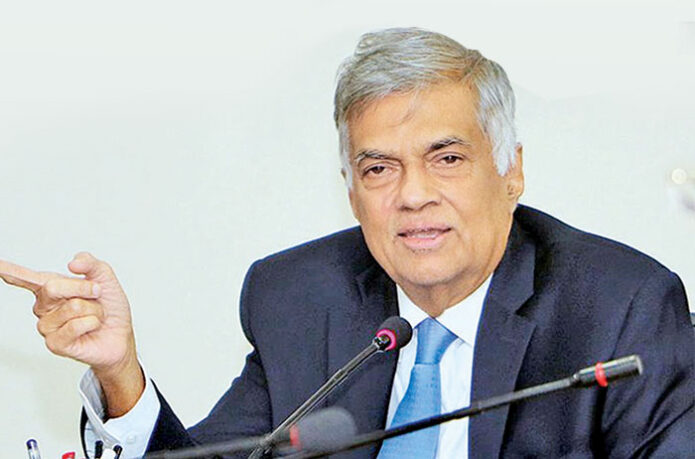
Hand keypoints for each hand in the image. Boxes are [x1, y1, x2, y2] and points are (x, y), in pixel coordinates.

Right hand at [0, 252, 143, 415]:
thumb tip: (72, 263)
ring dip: (94, 309)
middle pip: (53, 287)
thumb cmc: (109, 306)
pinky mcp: (55, 343)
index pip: (25, 278)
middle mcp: (43, 306)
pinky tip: (92, 328)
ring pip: (72, 307)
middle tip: (97, 294)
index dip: (10, 271)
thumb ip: (90, 263)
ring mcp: (47, 326)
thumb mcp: (105, 278)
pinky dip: (92, 323)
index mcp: (51, 288)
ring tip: (94, 315)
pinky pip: (75, 326)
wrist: (122, 334)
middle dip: (84, 288)